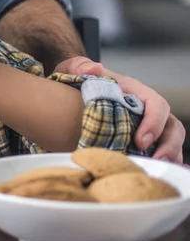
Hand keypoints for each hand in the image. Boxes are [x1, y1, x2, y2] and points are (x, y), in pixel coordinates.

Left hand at [55, 56, 185, 162]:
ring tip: (157, 170)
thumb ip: (81, 66)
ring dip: (170, 155)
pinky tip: (161, 174)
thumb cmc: (76, 78)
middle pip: (170, 124)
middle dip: (168, 144)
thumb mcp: (73, 69)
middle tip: (154, 160)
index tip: (140, 141)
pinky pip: (157, 149)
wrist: (70, 87)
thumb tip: (95, 68)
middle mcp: (143, 106)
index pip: (156, 104)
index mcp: (132, 90)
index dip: (154, 123)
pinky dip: (164, 161)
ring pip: (169, 139)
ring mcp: (142, 122)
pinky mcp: (136, 137)